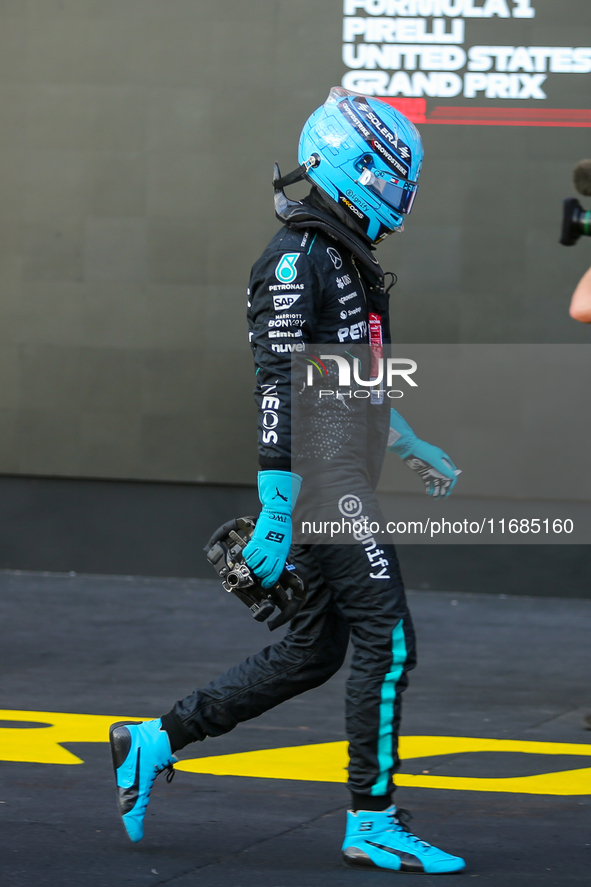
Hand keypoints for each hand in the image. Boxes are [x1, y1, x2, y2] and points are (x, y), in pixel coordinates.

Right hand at [243, 470, 301, 587]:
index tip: (266, 584)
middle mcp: (272, 553)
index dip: (269, 581)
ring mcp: (264, 547)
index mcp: (281, 554)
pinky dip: (247, 556)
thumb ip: (278, 555)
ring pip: (255, 564)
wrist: (277, 514)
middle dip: (260, 575)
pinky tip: (249, 554)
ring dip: (252, 566)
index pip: (275, 573)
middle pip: (264, 571)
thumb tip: (273, 563)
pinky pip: (249, 553)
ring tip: (252, 564)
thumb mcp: (284, 544)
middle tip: (257, 574)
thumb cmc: (283, 527)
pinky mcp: (256, 541)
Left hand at [402, 440, 458, 498]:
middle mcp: (438, 466)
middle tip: (444, 497)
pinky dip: (429, 489)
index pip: (451, 473)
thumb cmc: (423, 451)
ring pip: (436, 482)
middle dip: (445, 489)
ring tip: (436, 498)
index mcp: (444, 461)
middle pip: (444, 480)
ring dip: (437, 490)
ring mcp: (431, 470)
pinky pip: (428, 483)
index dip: (451, 482)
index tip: (449, 489)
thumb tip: (452, 477)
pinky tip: (429, 494)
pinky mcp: (423, 473)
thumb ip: (443, 468)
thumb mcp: (434, 459)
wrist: (408, 448)